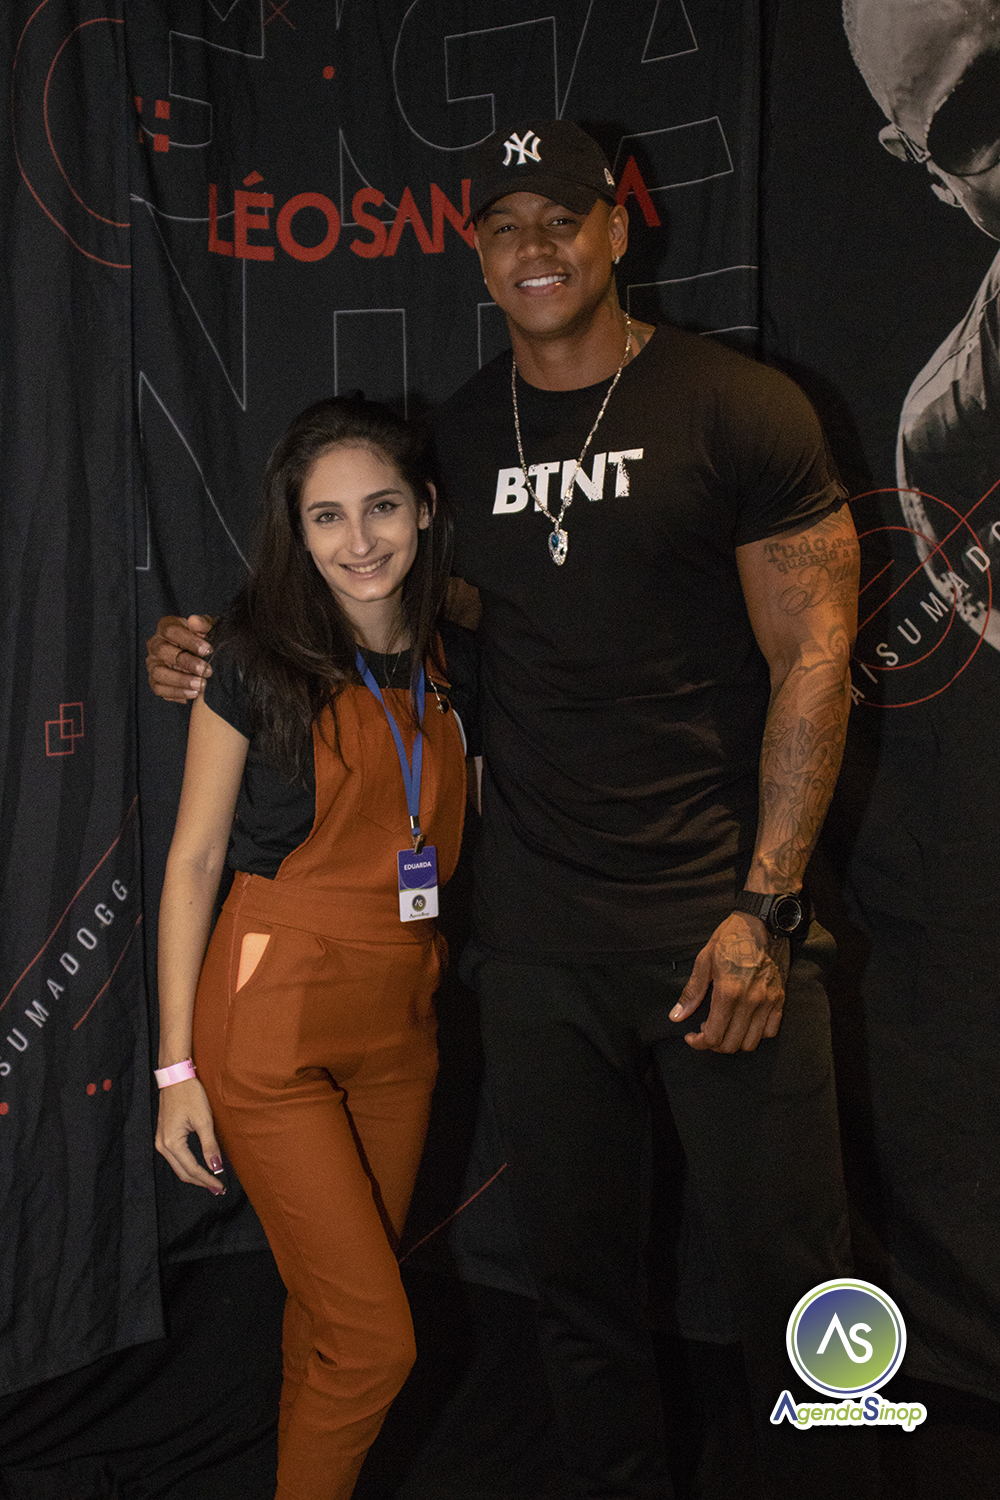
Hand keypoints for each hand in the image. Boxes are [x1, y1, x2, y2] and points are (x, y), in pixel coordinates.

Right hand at [146, 615, 213, 701]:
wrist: (204, 656)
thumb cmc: (204, 639)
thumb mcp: (208, 628)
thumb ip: (203, 624)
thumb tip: (195, 620)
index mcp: (166, 627)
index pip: (171, 631)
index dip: (189, 640)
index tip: (208, 650)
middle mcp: (155, 644)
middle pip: (163, 651)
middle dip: (187, 662)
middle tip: (207, 670)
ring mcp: (153, 663)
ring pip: (159, 672)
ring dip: (181, 680)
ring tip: (201, 685)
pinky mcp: (154, 680)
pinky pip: (159, 689)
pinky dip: (177, 693)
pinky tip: (194, 693)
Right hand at [155, 1077, 225, 1193]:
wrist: (176, 1077)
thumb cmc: (189, 1095)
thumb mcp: (204, 1120)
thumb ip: (210, 1146)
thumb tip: (216, 1167)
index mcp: (171, 1143)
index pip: (191, 1169)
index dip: (207, 1180)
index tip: (221, 1187)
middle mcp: (162, 1145)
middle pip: (183, 1172)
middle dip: (201, 1182)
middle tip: (218, 1189)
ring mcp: (161, 1141)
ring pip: (179, 1166)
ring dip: (195, 1175)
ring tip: (212, 1180)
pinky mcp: (164, 1136)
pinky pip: (176, 1158)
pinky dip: (188, 1165)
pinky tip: (200, 1167)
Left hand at [669, 911, 788, 1052]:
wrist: (763, 922)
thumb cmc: (731, 938)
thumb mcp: (704, 960)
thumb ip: (692, 992)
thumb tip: (676, 1016)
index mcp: (728, 992)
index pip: (713, 1036)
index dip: (699, 1042)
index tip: (691, 1036)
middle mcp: (750, 1001)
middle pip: (731, 1044)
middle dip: (714, 1044)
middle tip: (705, 1031)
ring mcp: (768, 1002)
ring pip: (751, 1042)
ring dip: (734, 1041)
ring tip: (724, 1027)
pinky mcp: (780, 999)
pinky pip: (771, 1031)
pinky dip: (756, 1033)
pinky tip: (744, 1022)